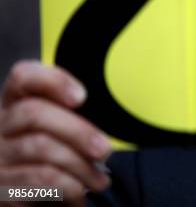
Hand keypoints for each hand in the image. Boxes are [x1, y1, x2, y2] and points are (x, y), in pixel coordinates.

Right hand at [0, 61, 110, 205]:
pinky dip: (68, 186)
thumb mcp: (65, 134)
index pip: (24, 76)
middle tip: (104, 150)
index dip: (53, 81)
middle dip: (77, 131)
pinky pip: (39, 179)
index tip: (82, 97)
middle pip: (33, 113)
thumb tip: (110, 112)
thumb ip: (74, 116)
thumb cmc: (57, 162)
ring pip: (40, 148)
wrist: (40, 204)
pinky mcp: (1, 188)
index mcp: (16, 105)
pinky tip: (79, 192)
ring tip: (99, 179)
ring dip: (80, 165)